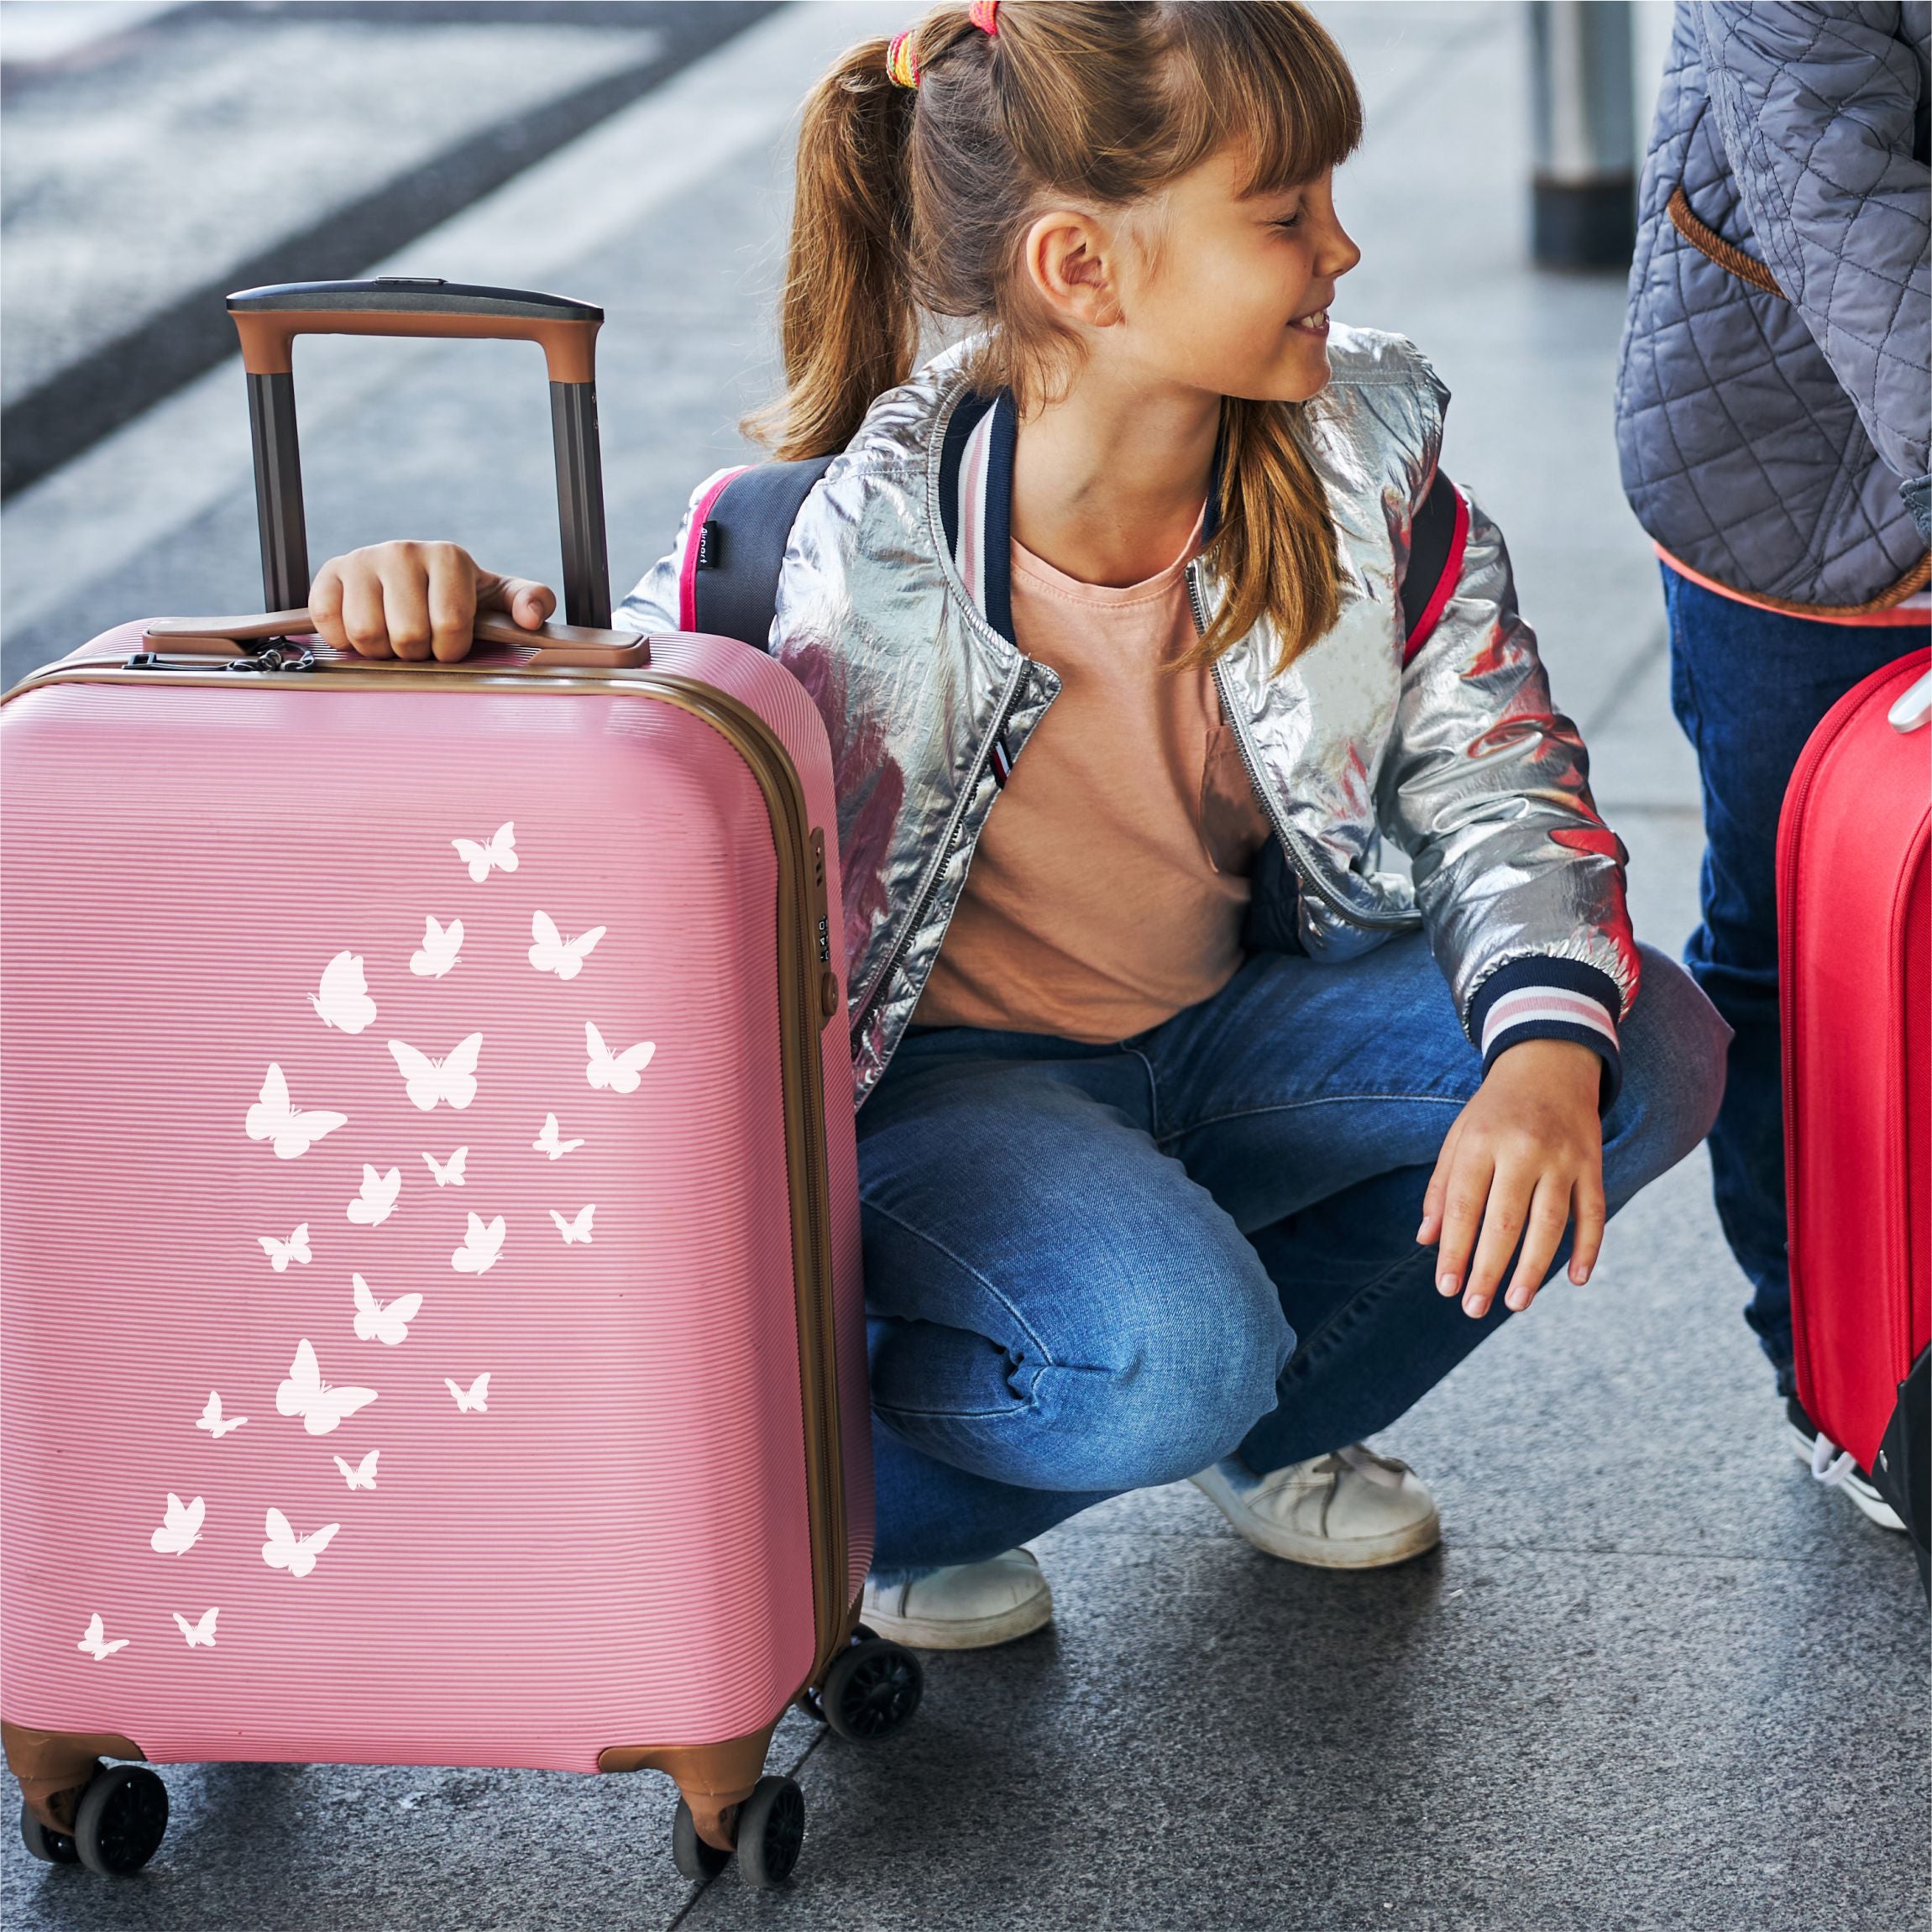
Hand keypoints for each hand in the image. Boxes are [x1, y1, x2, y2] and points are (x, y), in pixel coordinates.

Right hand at [309, 541, 555, 661]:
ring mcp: (362, 559)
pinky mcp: (329, 573)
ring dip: (381, 650)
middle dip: (417, 652)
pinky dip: (343, 638)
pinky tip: (361, 631)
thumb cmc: (458, 597)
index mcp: (448, 556)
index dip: (451, 648)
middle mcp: (403, 550)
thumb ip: (530, 602)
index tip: (451, 643)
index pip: (450, 624)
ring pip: (366, 633)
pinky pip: (329, 620)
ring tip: (393, 638)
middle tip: (420, 642)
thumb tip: (531, 617)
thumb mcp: (498, 600)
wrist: (411, 581)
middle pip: (407, 634)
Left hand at [1417, 1037, 1605, 1319]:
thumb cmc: (1495, 1109)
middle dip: (1488, 1270)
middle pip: (1505, 1222)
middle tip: (1475, 1308)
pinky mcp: (1592, 1163)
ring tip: (1515, 1303)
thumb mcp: (1459, 1137)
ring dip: (1532, 1269)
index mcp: (1481, 1142)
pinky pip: (1593, 1212)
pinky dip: (1588, 1248)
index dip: (1454, 1250)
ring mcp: (1563, 1157)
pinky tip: (1575, 1278)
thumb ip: (1441, 1188)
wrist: (1550, 1060)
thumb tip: (1427, 1240)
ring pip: (1550, 1224)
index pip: (1463, 1207)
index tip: (1446, 1288)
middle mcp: (1522, 1149)